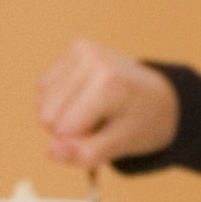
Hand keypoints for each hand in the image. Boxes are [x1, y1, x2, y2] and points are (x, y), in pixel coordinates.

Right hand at [34, 40, 178, 168]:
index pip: (63, 130)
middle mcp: (93, 59)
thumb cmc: (142, 122)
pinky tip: (84, 98)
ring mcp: (82, 49)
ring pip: (42, 102)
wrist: (158, 96)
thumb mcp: (122, 146)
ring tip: (94, 110)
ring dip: (63, 115)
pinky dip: (59, 100)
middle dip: (68, 129)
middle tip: (100, 122)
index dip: (78, 142)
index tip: (105, 134)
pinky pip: (43, 88)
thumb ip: (87, 154)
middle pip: (47, 116)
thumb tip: (50, 152)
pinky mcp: (74, 48)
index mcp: (109, 84)